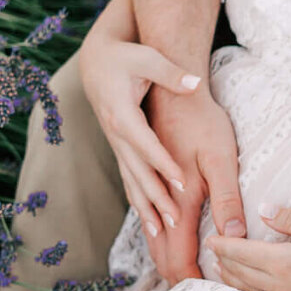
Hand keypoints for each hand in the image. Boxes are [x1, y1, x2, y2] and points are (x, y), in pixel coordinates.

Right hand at [79, 26, 201, 234]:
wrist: (97, 60)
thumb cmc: (126, 56)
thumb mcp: (147, 58)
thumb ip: (170, 72)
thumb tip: (194, 83)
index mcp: (121, 114)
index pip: (145, 144)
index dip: (163, 164)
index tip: (182, 184)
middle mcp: (115, 134)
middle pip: (137, 170)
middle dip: (156, 197)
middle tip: (176, 222)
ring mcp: (115, 143)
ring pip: (131, 179)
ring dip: (146, 206)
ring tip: (161, 233)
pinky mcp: (120, 147)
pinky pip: (129, 178)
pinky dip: (139, 199)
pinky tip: (150, 221)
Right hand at [145, 85, 246, 284]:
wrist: (173, 92)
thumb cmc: (202, 122)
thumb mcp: (223, 159)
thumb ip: (227, 201)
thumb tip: (234, 239)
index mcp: (177, 203)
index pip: (179, 258)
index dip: (192, 281)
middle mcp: (157, 202)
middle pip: (161, 255)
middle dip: (178, 278)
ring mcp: (148, 190)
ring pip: (152, 239)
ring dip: (166, 260)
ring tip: (184, 278)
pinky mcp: (146, 178)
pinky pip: (147, 220)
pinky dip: (158, 239)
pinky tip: (165, 242)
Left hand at [206, 207, 290, 290]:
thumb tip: (263, 211)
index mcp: (285, 262)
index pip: (242, 252)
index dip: (223, 244)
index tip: (210, 235)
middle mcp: (282, 284)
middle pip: (239, 272)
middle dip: (222, 259)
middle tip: (211, 244)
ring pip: (248, 288)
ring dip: (232, 274)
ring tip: (222, 262)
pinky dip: (247, 285)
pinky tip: (249, 279)